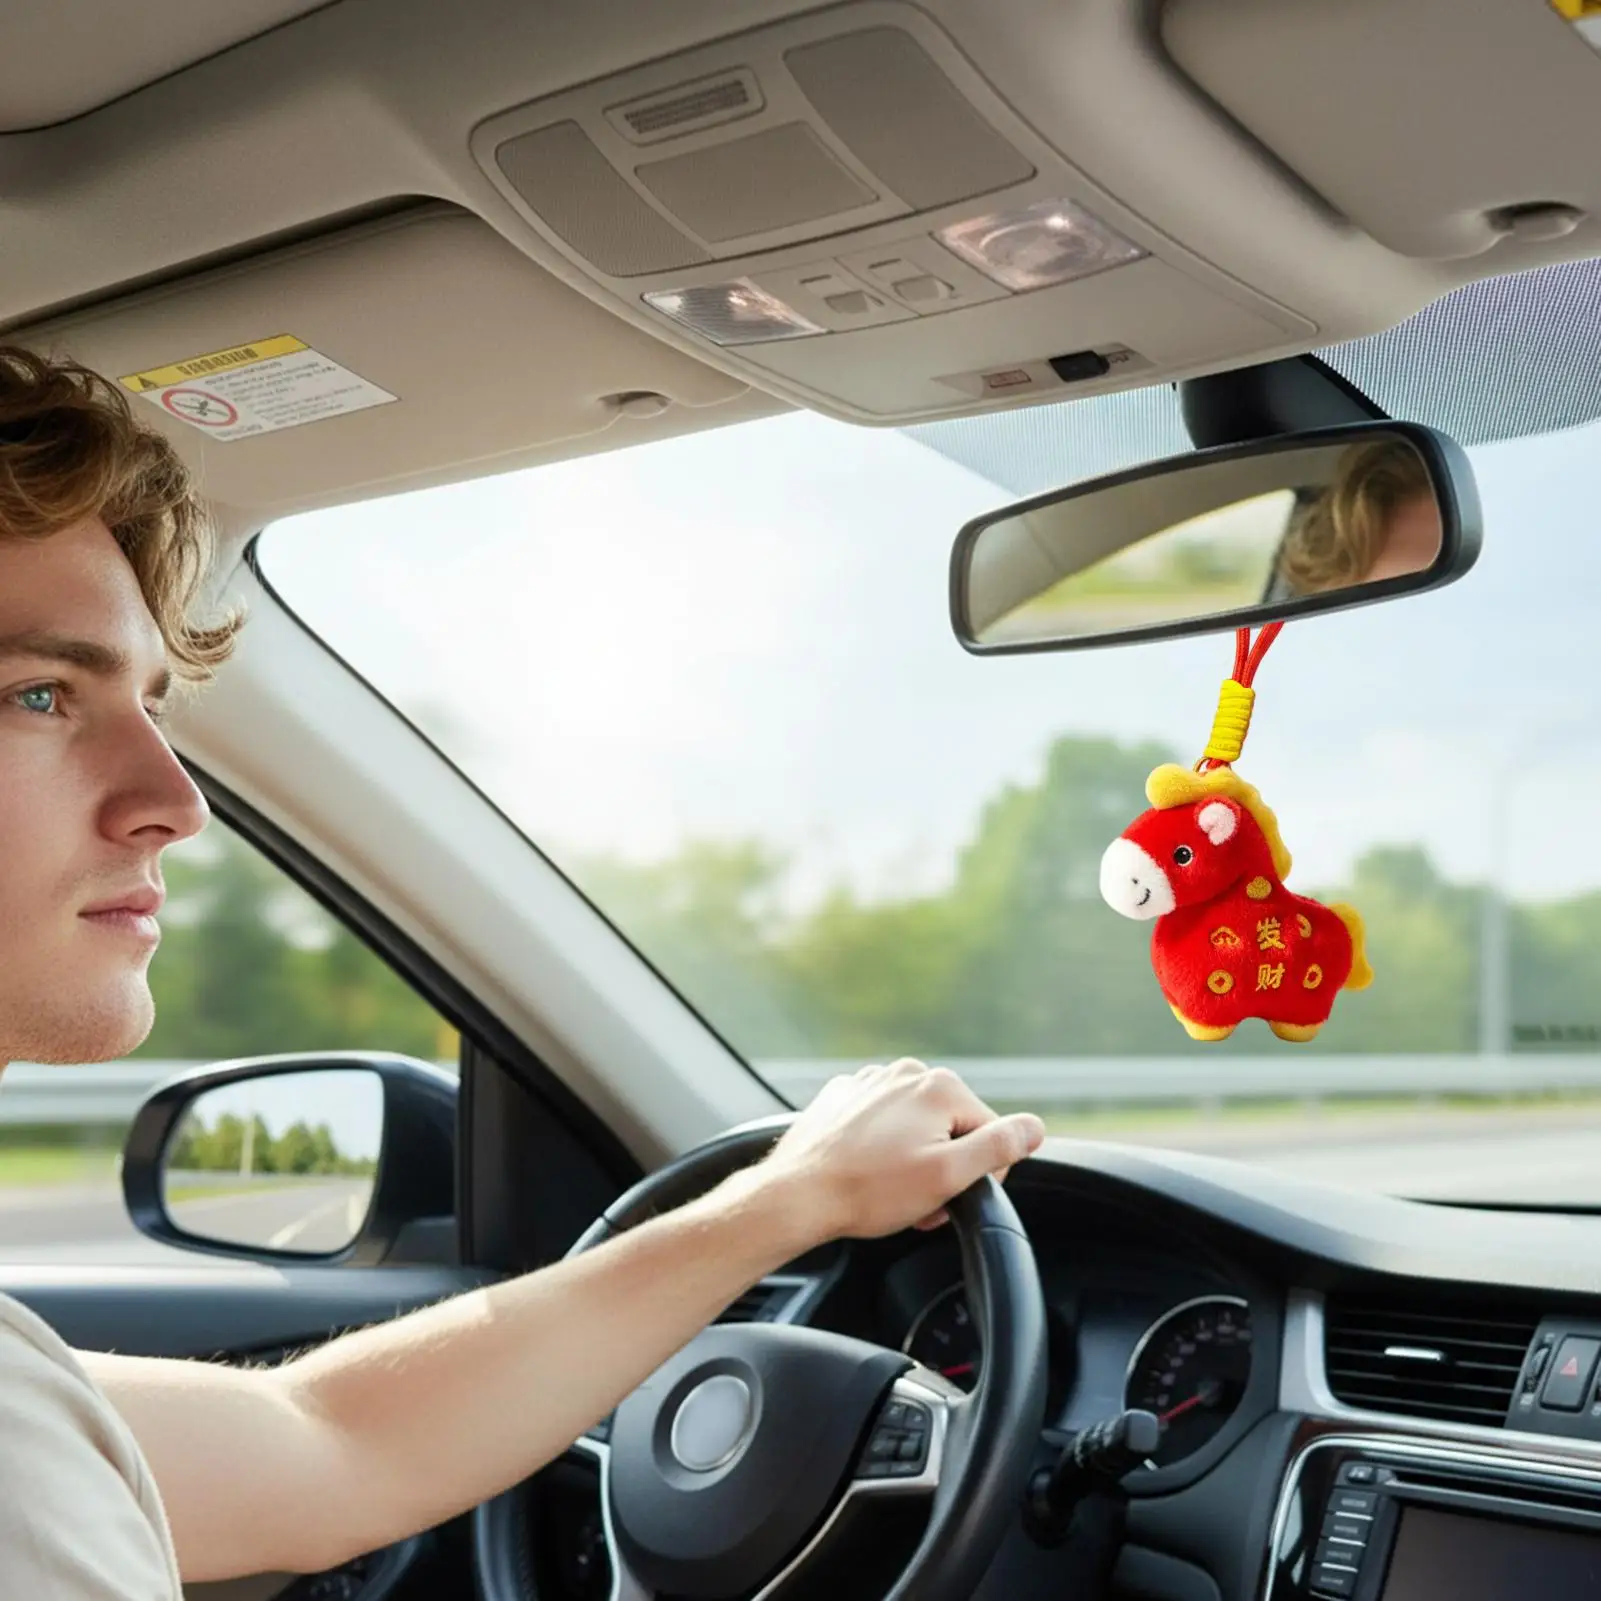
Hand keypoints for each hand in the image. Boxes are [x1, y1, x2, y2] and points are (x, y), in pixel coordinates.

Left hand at [753, 1059, 1045, 1246]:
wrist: (797, 1195)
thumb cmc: (869, 1190)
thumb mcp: (948, 1176)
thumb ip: (998, 1147)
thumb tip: (1034, 1127)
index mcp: (940, 1086)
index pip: (991, 1134)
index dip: (979, 1176)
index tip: (949, 1199)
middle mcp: (907, 1073)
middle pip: (952, 1128)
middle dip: (944, 1167)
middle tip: (918, 1202)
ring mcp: (872, 1081)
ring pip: (916, 1127)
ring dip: (914, 1160)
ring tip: (889, 1191)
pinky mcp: (844, 1098)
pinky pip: (881, 1124)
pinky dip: (881, 1148)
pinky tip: (866, 1173)